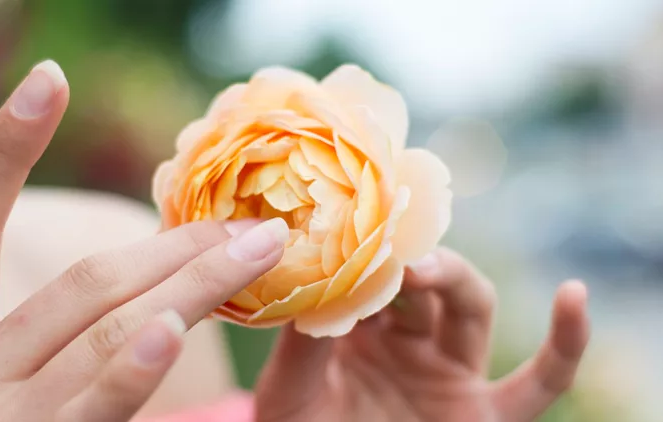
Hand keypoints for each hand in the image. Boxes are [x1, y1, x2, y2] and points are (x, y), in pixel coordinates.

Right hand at [0, 60, 287, 421]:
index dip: (6, 146)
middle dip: (176, 245)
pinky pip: (100, 404)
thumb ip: (73, 319)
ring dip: (193, 285)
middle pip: (84, 284)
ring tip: (257, 249)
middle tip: (250, 220)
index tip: (51, 78)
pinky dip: (137, 366)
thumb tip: (173, 261)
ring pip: (109, 332)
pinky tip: (174, 328)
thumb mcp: (18, 368)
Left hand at [255, 248, 589, 421]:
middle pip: (425, 278)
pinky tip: (574, 296)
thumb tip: (309, 275)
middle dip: (409, 257)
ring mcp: (447, 371)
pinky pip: (540, 383)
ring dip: (455, 277)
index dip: (371, 246)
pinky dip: (567, 343)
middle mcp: (407, 339)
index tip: (358, 216)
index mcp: (359, 325)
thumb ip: (302, 342)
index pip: (375, 270)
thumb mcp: (290, 389)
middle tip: (385, 246)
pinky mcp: (485, 412)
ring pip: (472, 306)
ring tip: (423, 269)